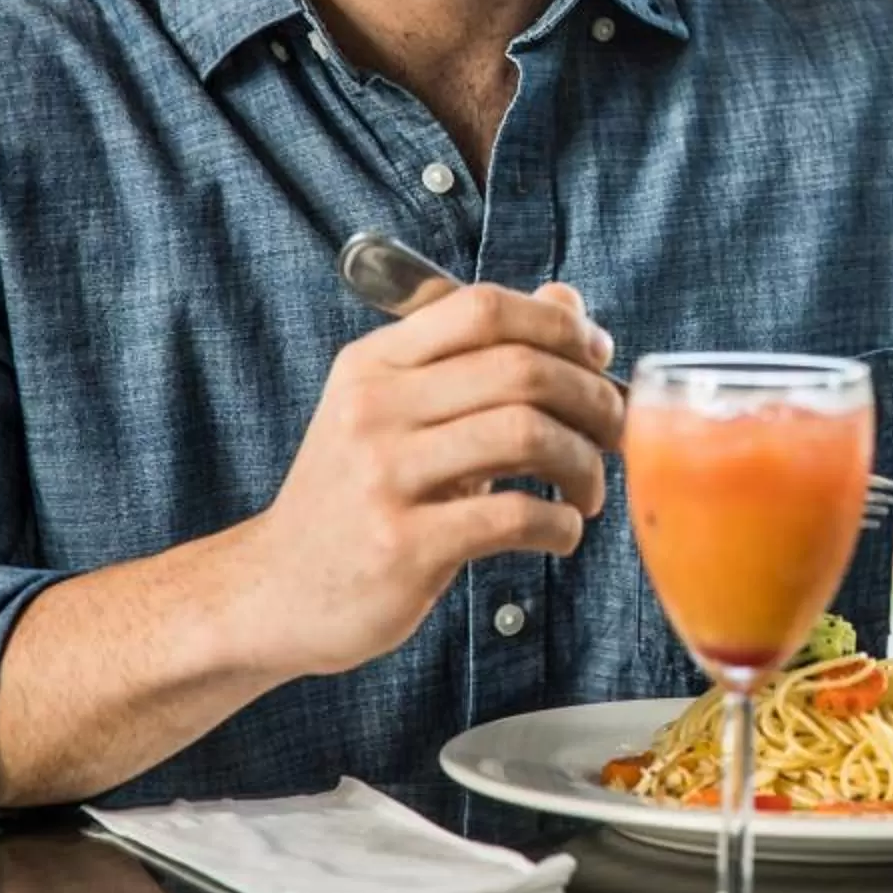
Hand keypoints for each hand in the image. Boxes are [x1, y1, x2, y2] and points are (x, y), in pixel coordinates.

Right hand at [228, 280, 622, 676]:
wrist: (276, 592)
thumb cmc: (356, 496)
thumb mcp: (399, 410)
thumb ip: (480, 355)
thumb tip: (569, 301)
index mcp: (375, 363)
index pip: (482, 307)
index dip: (558, 324)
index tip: (598, 357)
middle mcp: (374, 408)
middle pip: (520, 368)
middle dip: (592, 397)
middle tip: (615, 432)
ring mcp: (385, 476)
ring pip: (526, 434)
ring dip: (585, 462)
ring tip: (590, 489)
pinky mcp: (403, 545)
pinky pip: (514, 517)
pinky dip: (561, 524)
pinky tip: (562, 533)